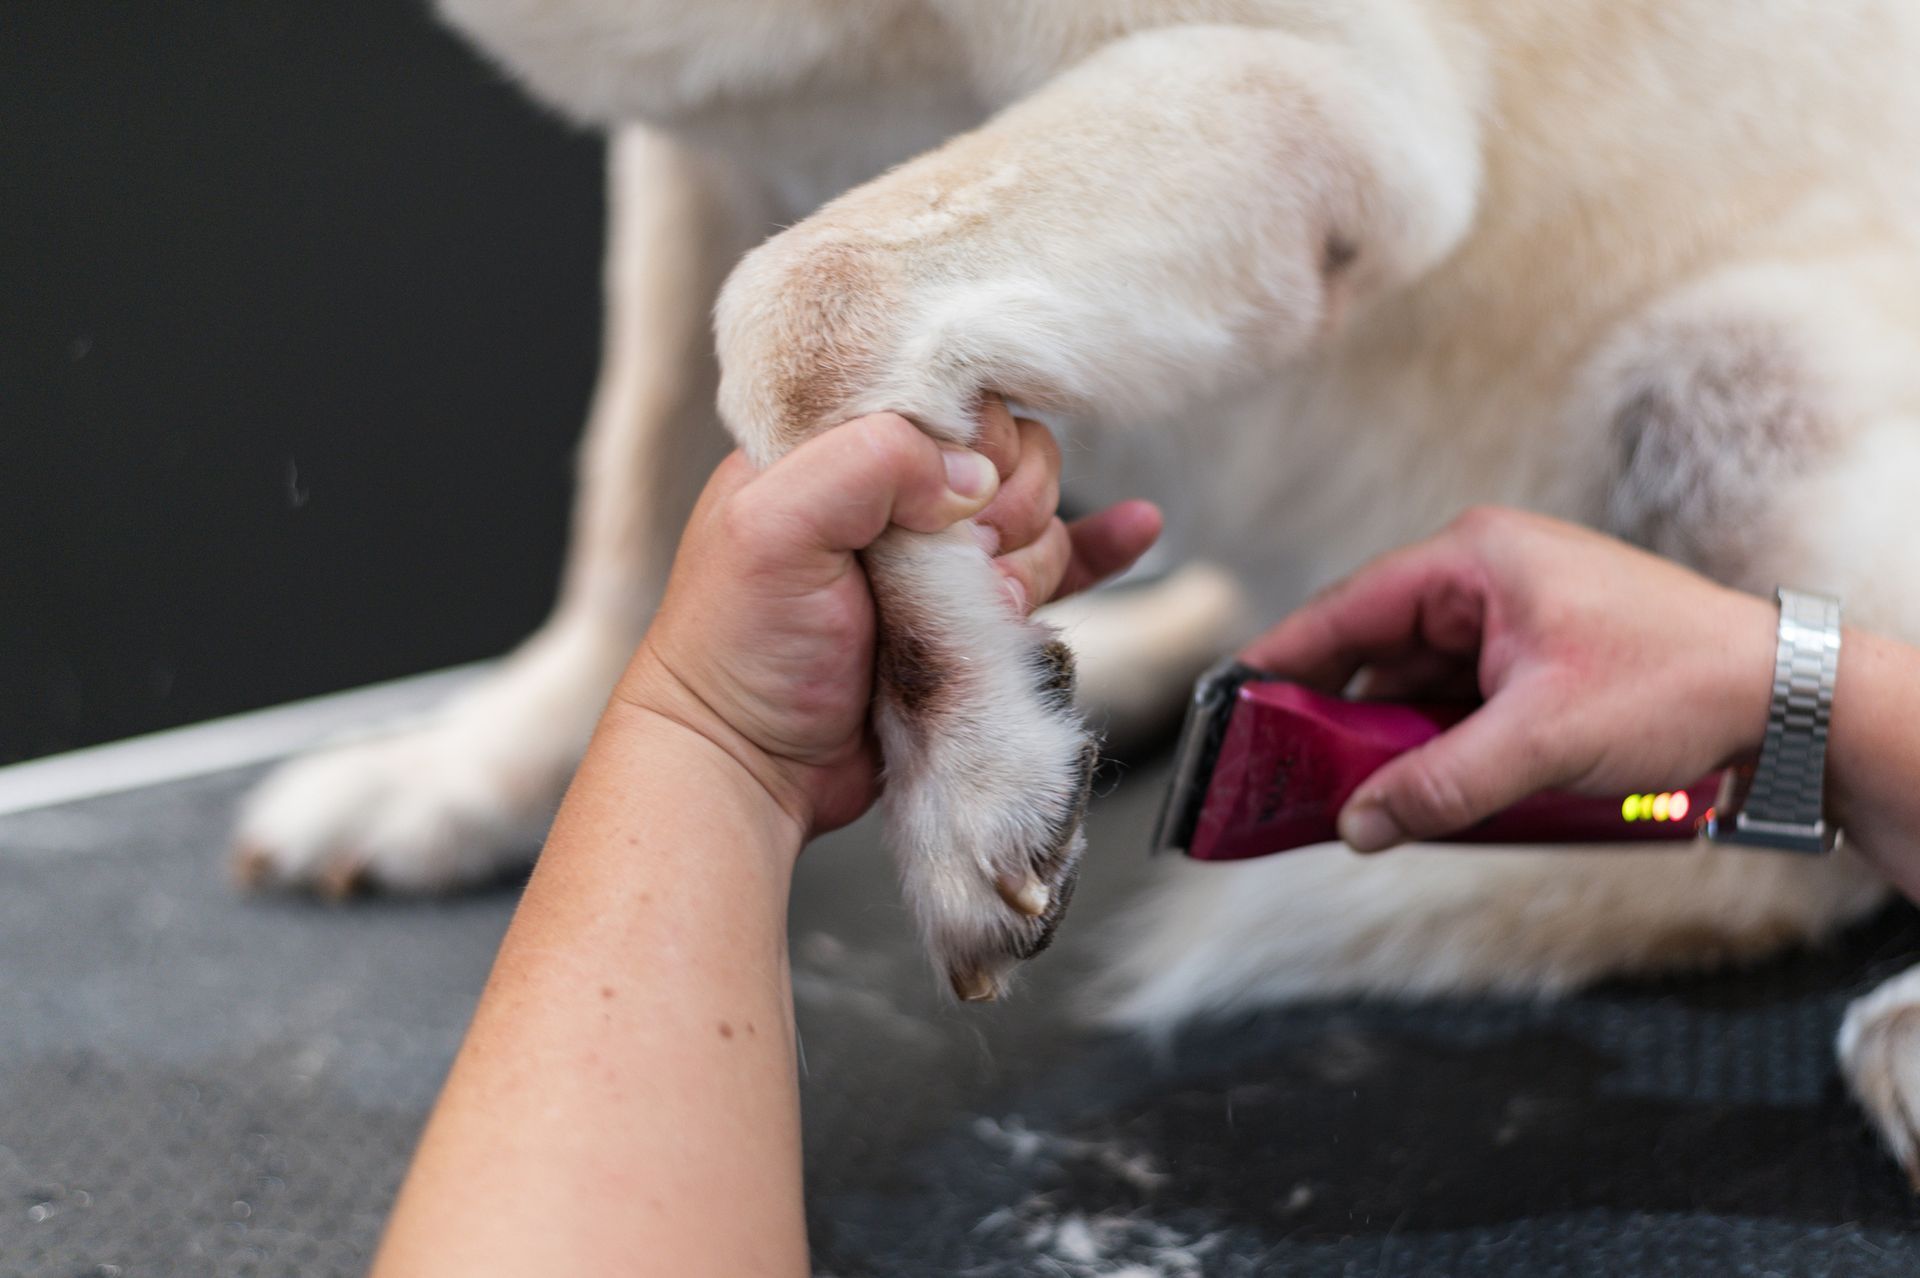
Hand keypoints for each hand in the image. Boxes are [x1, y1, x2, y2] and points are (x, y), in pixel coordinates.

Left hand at [617, 401, 1160, 838]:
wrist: (747, 768)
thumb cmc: (735, 647)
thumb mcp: (772, 529)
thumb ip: (869, 463)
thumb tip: (969, 474)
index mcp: (831, 442)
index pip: (941, 392)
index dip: (965, 439)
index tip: (952, 492)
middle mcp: (889, 490)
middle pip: (1003, 454)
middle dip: (1002, 506)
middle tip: (959, 557)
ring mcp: (935, 556)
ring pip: (1034, 517)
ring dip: (1026, 559)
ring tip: (980, 602)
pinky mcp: (972, 616)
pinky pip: (1056, 565)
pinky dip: (1099, 546)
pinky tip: (1136, 527)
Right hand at [1242, 507, 1776, 851]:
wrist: (1786, 700)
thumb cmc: (1676, 685)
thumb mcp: (1542, 740)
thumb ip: (1438, 784)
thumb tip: (1353, 825)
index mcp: (1474, 562)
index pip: (1347, 608)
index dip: (1283, 660)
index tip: (1230, 705)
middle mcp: (1483, 580)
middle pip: (1373, 651)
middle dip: (1332, 717)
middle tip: (1278, 774)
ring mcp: (1509, 622)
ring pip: (1413, 685)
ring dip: (1385, 741)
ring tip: (1345, 800)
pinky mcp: (1533, 664)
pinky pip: (1455, 705)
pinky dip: (1431, 747)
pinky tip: (1413, 794)